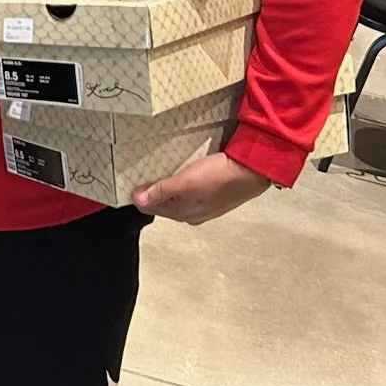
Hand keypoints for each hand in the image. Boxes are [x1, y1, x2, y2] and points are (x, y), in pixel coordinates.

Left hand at [133, 154, 271, 224]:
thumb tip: (137, 199)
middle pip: (164, 203)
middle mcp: (193, 213)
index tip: (131, 181)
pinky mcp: (214, 194)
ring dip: (167, 187)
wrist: (253, 171)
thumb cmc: (221, 177)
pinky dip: (182, 184)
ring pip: (177, 197)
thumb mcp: (187, 182)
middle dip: (152, 191)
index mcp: (184, 213)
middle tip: (142, 175)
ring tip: (158, 173)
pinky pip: (190, 191)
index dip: (140, 194)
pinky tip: (183, 174)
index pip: (151, 207)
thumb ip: (162, 190)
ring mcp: (205, 205)